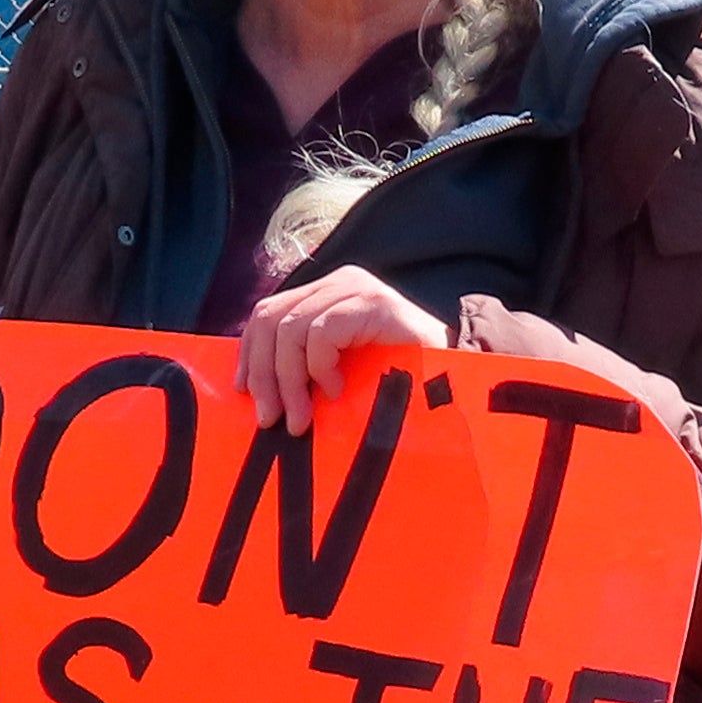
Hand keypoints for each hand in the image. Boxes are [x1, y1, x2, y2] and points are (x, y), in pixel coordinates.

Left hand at [236, 268, 443, 435]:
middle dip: (263, 373)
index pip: (268, 313)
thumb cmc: (397, 382)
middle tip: (270, 419)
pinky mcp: (374, 303)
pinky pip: (322, 332)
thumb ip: (304, 365)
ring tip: (301, 418)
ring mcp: (356, 289)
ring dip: (288, 381)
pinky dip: (320, 367)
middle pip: (271, 319)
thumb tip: (253, 390)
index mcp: (326, 294)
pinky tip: (336, 391)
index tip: (245, 393)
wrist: (456, 379)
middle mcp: (338, 283)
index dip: (249, 353)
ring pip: (291, 329)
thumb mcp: (340, 370)